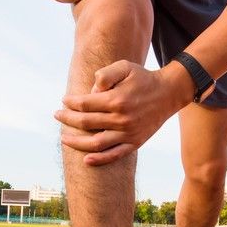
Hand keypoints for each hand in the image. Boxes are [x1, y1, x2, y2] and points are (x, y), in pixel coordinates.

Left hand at [55, 61, 195, 165]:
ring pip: (96, 143)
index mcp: (117, 99)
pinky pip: (114, 154)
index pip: (85, 104)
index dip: (71, 103)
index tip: (64, 101)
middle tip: (57, 115)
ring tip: (64, 139)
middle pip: (86, 123)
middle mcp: (121, 119)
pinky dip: (99, 159)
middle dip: (68, 120)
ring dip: (77, 143)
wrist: (169, 93)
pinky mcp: (135, 142)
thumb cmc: (143, 78)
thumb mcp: (125, 67)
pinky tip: (86, 160)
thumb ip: (105, 74)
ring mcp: (128, 133)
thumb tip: (91, 90)